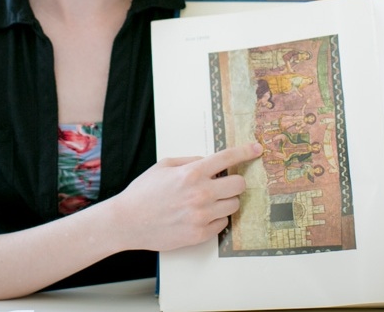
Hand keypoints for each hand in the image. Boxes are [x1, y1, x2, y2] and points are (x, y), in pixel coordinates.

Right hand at [113, 142, 262, 251]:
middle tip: (223, 184)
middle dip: (235, 182)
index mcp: (192, 173)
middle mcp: (201, 193)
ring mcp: (202, 215)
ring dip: (226, 201)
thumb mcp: (164, 166)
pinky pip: (223, 223)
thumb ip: (191, 161)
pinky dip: (216, 218)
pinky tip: (200, 215)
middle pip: (239, 185)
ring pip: (234, 205)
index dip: (246, 152)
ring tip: (208, 201)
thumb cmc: (143, 192)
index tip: (256, 149)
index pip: (228, 158)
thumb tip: (210, 162)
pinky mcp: (200, 234)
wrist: (127, 221)